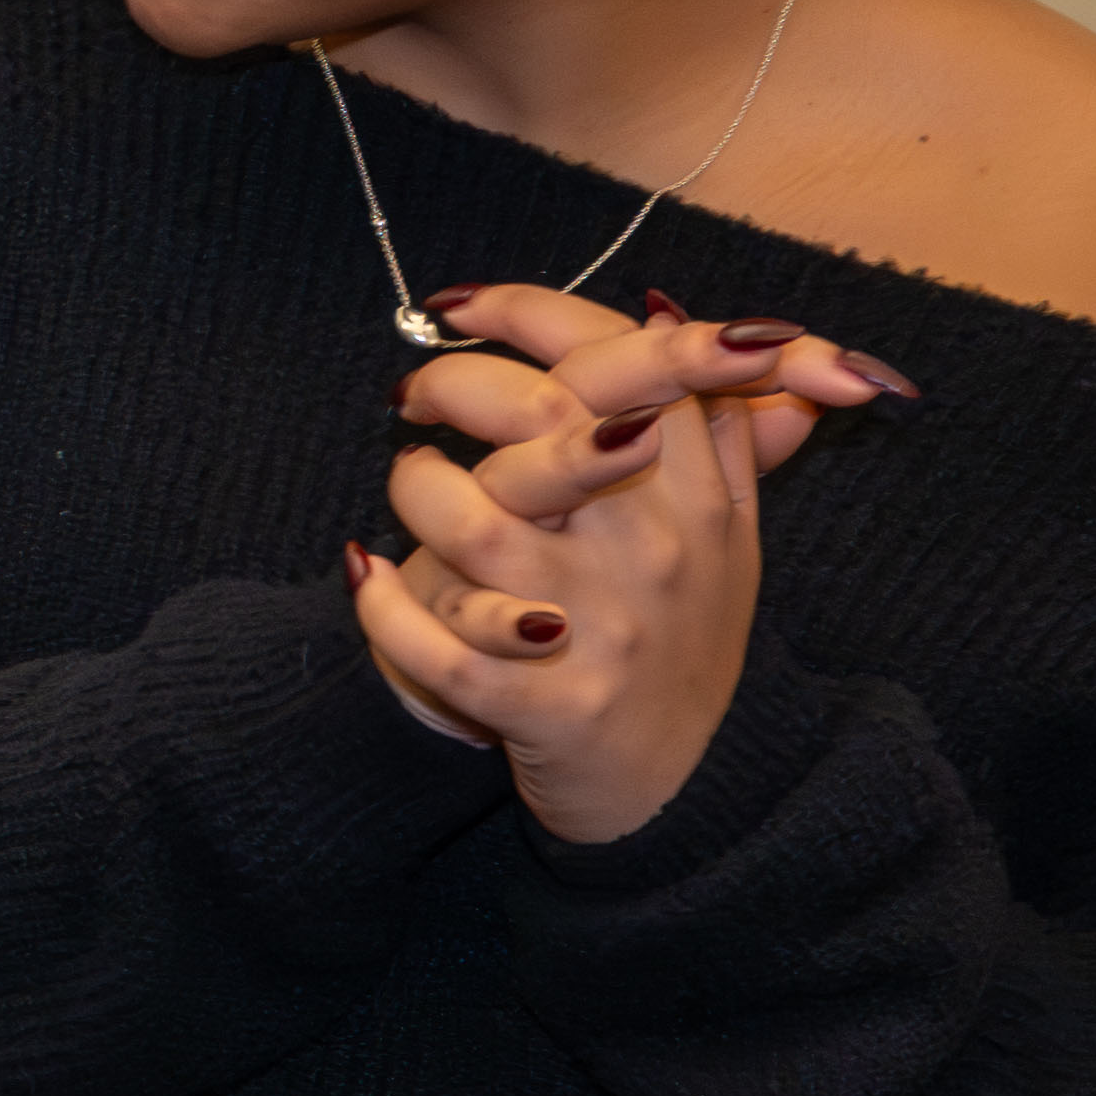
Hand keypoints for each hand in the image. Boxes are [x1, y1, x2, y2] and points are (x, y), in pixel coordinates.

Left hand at [354, 292, 898, 850]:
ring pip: (476, 525)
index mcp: (698, 499)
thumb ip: (719, 431)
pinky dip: (383, 605)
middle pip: (547, 423)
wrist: (687, 787)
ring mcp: (598, 631)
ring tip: (409, 485)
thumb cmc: (683, 640)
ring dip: (416, 492)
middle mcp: (653, 555)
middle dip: (458, 387)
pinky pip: (437, 644)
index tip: (458, 307)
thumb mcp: (729, 537)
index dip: (530, 314)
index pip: (623, 364)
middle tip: (414, 398)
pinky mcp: (544, 706)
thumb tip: (699, 321)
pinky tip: (366, 574)